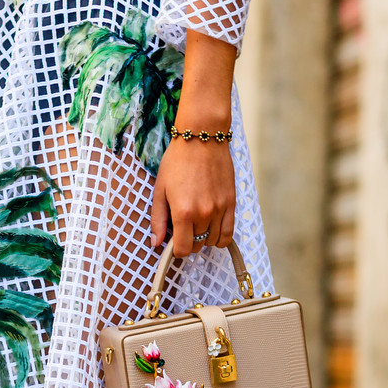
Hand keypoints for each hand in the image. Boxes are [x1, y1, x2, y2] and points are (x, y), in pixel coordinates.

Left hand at [150, 136, 235, 258]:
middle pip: (197, 245)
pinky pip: (229, 233)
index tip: (173, 242)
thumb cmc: (177, 161)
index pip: (183, 250)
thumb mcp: (160, 190)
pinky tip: (212, 229)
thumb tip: (156, 243)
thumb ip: (158, 219)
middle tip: (183, 227)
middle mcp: (204, 213)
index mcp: (183, 212)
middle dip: (188, 241)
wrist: (202, 138)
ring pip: (213, 241)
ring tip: (197, 223)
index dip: (176, 250)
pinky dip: (220, 236)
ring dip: (203, 238)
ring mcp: (220, 209)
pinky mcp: (231, 203)